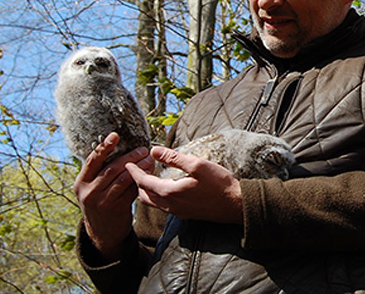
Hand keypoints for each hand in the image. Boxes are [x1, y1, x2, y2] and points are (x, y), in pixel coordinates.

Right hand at [73, 132, 153, 260]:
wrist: (102, 232)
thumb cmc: (100, 202)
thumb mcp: (92, 188)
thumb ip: (100, 172)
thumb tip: (118, 148)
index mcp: (81, 182)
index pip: (92, 160)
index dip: (104, 147)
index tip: (115, 135)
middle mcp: (89, 191)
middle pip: (111, 168)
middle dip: (130, 157)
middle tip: (143, 150)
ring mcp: (102, 201)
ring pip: (123, 179)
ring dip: (139, 168)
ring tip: (149, 160)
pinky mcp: (116, 208)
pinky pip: (130, 190)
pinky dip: (140, 181)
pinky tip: (149, 174)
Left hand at [125, 146, 242, 224]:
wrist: (237, 205)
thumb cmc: (220, 184)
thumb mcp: (197, 165)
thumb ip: (173, 158)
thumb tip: (154, 150)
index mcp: (170, 192)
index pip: (143, 182)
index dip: (134, 172)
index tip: (128, 163)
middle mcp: (170, 205)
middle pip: (144, 196)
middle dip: (137, 182)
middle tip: (139, 168)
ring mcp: (178, 212)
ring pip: (153, 203)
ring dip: (147, 190)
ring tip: (150, 176)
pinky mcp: (186, 214)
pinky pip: (163, 206)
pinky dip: (157, 196)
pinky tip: (165, 187)